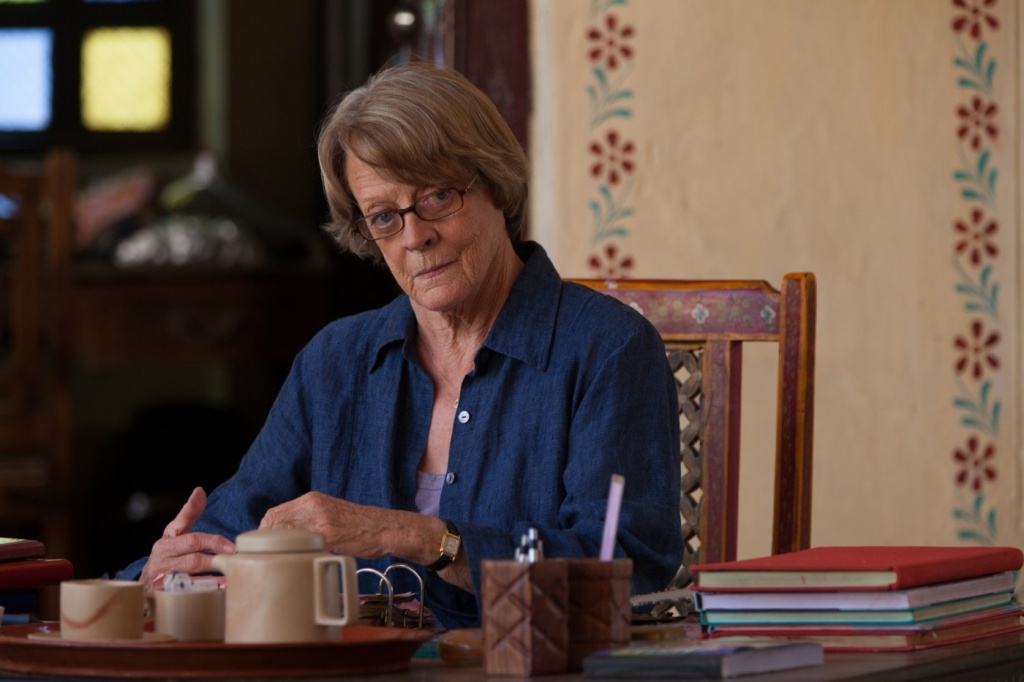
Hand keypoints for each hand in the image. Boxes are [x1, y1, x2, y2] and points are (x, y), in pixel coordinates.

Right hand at [138, 487, 235, 589]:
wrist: (148, 585)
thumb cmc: (169, 555)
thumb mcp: (176, 534)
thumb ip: (189, 514)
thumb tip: (199, 491)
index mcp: (167, 538)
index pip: (181, 522)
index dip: (192, 510)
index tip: (203, 499)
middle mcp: (162, 554)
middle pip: (191, 544)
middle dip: (214, 544)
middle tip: (233, 549)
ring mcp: (162, 574)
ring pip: (191, 567)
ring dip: (213, 566)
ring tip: (231, 565)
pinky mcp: (166, 592)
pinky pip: (189, 588)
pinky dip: (207, 587)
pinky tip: (222, 586)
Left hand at [260, 492, 427, 560]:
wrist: (387, 529)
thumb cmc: (361, 526)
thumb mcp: (332, 514)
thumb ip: (310, 520)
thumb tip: (287, 537)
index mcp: (313, 499)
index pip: (274, 513)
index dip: (264, 531)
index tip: (265, 547)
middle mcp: (314, 505)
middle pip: (274, 522)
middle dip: (267, 543)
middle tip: (269, 559)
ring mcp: (321, 519)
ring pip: (285, 534)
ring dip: (280, 550)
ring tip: (282, 563)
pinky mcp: (329, 535)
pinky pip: (303, 545)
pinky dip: (297, 556)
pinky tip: (300, 564)